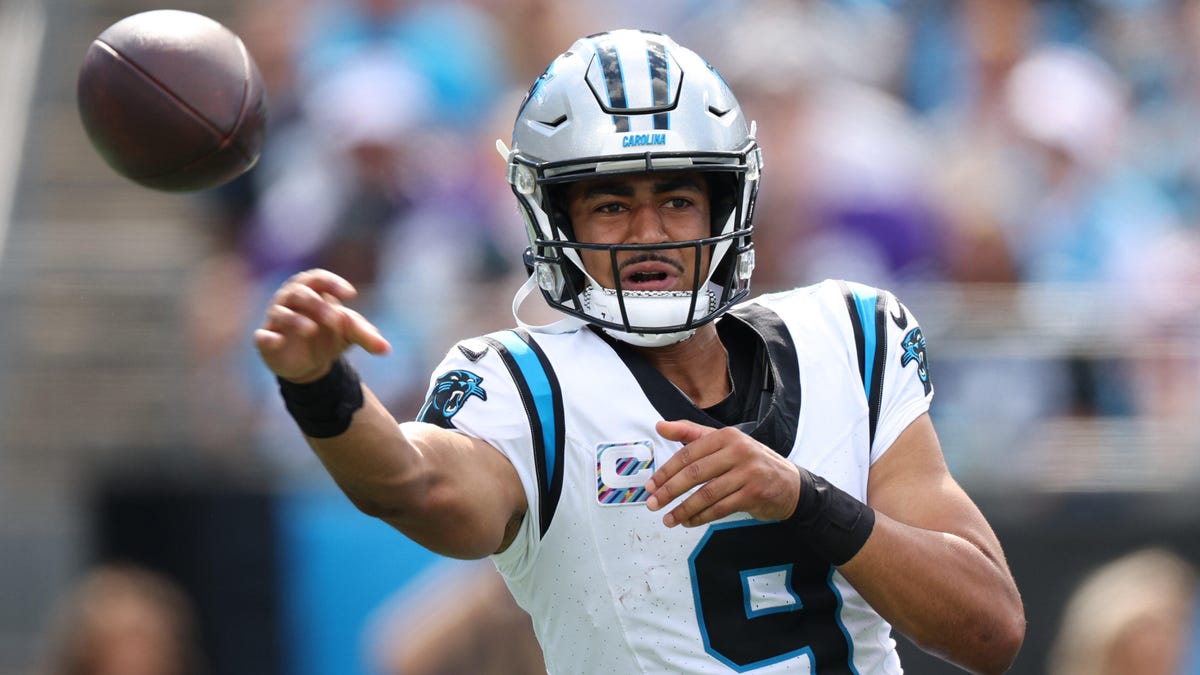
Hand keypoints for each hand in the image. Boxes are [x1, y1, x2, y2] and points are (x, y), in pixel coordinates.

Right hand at [254, 269, 390, 382]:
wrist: (310, 362)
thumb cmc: (329, 336)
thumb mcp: (350, 334)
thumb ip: (366, 336)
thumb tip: (387, 349)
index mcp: (312, 290)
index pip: (319, 278)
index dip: (333, 283)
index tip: (351, 294)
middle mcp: (290, 300)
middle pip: (299, 293)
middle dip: (317, 304)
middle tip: (336, 319)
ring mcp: (276, 320)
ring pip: (281, 312)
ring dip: (295, 320)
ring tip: (311, 329)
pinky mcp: (266, 341)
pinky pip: (262, 336)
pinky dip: (268, 337)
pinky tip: (277, 341)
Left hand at [644, 419, 800, 527]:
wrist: (790, 485)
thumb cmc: (751, 463)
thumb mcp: (723, 443)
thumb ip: (691, 434)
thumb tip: (660, 426)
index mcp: (726, 436)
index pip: (688, 453)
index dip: (666, 471)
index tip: (651, 485)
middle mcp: (738, 451)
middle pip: (695, 473)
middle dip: (669, 490)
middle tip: (653, 503)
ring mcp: (748, 472)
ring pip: (707, 493)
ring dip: (683, 509)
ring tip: (669, 518)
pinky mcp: (754, 493)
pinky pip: (721, 508)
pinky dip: (701, 517)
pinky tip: (689, 521)